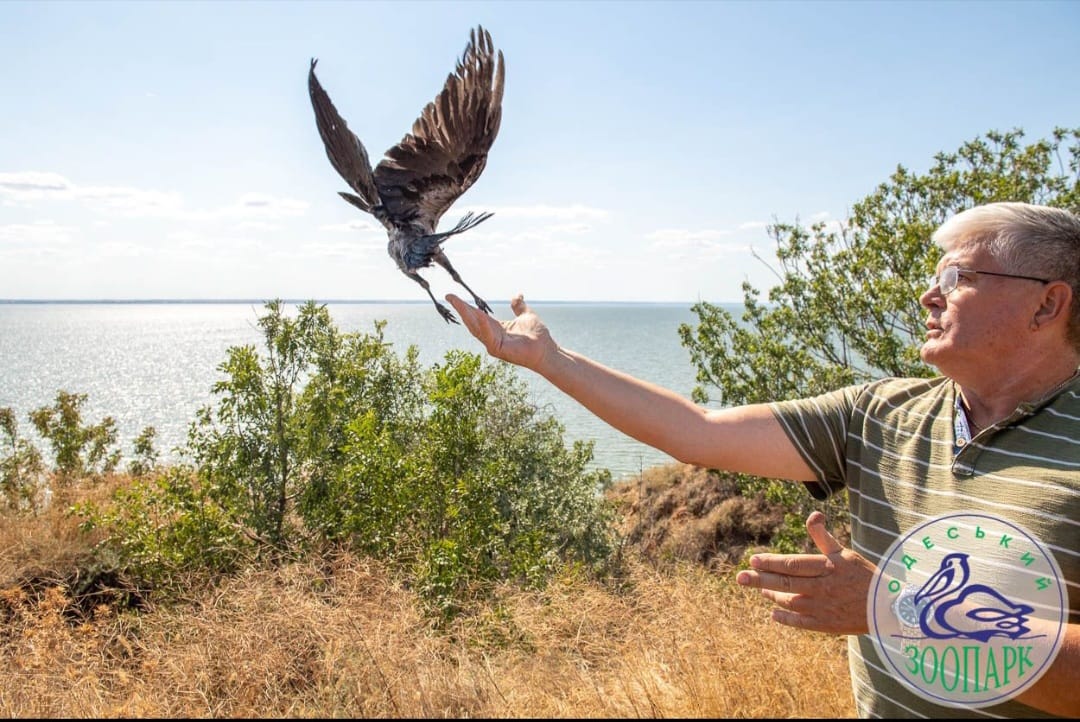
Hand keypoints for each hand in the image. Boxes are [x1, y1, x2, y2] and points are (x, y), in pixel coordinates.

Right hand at [446, 293, 556, 371]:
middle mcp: (492, 336)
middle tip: (450, 297)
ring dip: (467, 316)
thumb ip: (518, 306)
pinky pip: (489, 337)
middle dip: (460, 309)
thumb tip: (517, 295)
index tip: (452, 296)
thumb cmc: (537, 336)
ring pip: (476, 328)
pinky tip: (479, 316)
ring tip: (458, 303)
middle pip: (472, 321)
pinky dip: (484, 326)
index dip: (465, 306)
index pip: (476, 316)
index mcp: (496, 328)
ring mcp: (494, 344)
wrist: (547, 350)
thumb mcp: (526, 315)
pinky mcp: (499, 350)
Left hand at [736, 510, 874, 634]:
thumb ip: (823, 536)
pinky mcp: (825, 624)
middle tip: (740, 578)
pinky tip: (773, 614)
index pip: (792, 564)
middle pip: (785, 584)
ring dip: (772, 595)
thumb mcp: (844, 552)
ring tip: (760, 589)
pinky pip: (799, 622)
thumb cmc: (863, 575)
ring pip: (789, 601)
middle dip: (760, 580)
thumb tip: (813, 514)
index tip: (753, 559)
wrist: (886, 608)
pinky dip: (785, 618)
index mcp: (826, 568)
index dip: (771, 562)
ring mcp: (822, 608)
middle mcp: (821, 588)